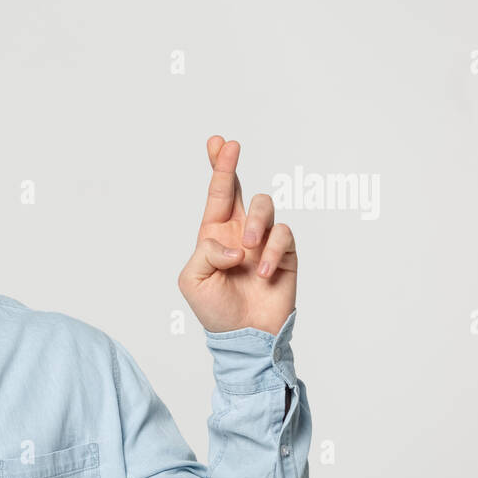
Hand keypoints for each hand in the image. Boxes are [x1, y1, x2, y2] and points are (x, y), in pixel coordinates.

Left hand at [177, 136, 296, 335]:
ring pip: (264, 207)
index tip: (218, 141)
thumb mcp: (193, 281)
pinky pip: (283, 235)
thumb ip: (205, 253)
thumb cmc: (216, 310)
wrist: (245, 336)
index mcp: (214, 236)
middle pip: (240, 189)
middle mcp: (239, 232)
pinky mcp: (285, 254)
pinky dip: (272, 250)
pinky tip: (262, 271)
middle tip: (231, 147)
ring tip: (246, 249)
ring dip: (254, 223)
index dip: (218, 167)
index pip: (216, 196)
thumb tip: (233, 244)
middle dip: (232, 165)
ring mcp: (263, 241)